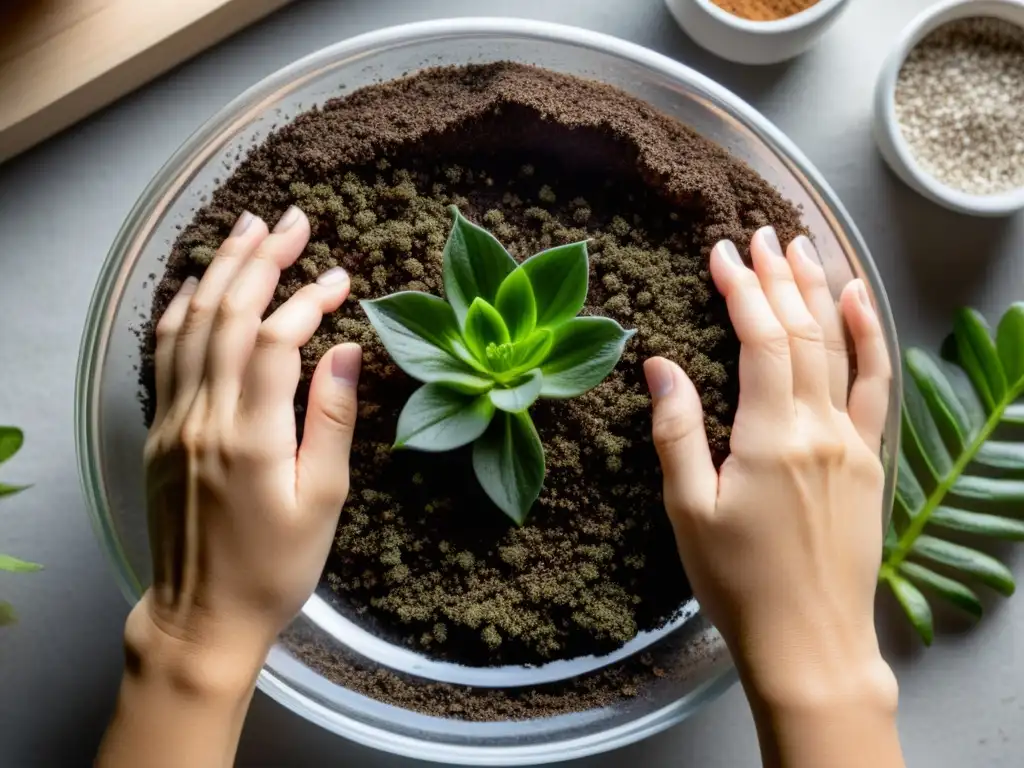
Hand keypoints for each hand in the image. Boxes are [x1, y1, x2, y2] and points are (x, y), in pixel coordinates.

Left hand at [139, 206, 360, 657]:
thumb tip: (351, 351)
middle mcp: (205, 417)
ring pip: (191, 324)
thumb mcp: (323, 501)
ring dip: (221, 270)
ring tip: (250, 228)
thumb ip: (334, 420)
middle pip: (229, 315)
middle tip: (295, 220)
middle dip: (263, 259)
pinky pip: (164, 352)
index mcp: (252, 436)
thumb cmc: (275, 567)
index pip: (278, 340)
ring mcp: (174, 420)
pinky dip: (183, 309)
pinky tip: (201, 286)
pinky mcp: (160, 430)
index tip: (342, 279)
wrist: (201, 615)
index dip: (310, 299)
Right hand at [646, 227, 895, 708]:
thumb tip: (658, 364)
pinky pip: (875, 386)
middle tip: (759, 234)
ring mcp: (852, 443)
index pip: (761, 339)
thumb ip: (677, 431)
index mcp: (771, 436)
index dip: (741, 289)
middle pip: (803, 332)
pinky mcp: (868, 462)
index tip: (720, 253)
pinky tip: (860, 305)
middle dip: (779, 277)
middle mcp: (819, 428)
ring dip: (821, 293)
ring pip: (841, 349)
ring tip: (804, 248)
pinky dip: (869, 339)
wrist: (810, 642)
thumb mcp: (688, 509)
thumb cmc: (738, 582)